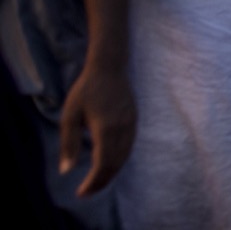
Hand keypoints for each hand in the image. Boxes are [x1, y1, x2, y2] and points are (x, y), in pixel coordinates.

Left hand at [59, 64, 136, 195]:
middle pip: (115, 164)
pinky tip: (109, 163)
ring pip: (125, 157)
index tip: (81, 193)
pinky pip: (129, 148)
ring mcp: (131, 125)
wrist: (109, 68)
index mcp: (105, 129)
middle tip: (87, 191)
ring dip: (112, 173)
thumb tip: (66, 170)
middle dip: (102, 181)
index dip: (93, 182)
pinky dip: (119, 161)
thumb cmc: (86, 90)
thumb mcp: (70, 116)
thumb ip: (68, 144)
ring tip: (97, 181)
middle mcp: (122, 129)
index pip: (102, 164)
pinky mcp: (134, 121)